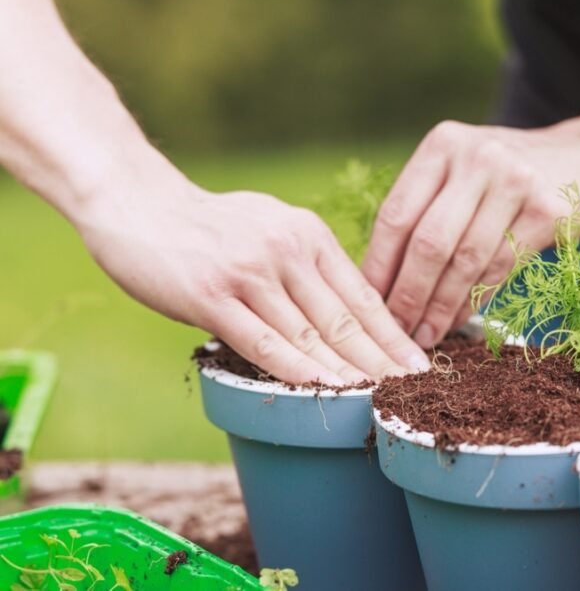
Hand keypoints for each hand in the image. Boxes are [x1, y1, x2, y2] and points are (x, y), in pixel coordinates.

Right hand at [74, 175, 430, 384]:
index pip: (362, 294)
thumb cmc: (208, 225)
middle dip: (383, 360)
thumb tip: (344, 303)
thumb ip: (307, 262)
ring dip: (348, 372)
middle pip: (345, 318)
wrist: (137, 202)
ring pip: (310, 334)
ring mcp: (251, 273)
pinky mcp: (212, 296)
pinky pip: (262, 341)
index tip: (421, 364)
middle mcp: (288, 250)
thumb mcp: (272, 226)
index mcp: (309, 235)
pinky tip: (322, 390)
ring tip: (380, 400)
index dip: (393, 334)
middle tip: (416, 391)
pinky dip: (295, 368)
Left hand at [363, 119, 579, 348]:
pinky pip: (500, 268)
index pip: (397, 214)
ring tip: (425, 334)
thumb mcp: (465, 169)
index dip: (379, 265)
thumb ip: (426, 207)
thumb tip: (379, 279)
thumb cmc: (512, 174)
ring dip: (441, 307)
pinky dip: (474, 300)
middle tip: (394, 329)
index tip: (366, 302)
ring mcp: (516, 181)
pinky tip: (459, 319)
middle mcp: (477, 157)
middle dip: (407, 294)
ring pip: (465, 260)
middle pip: (428, 242)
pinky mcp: (548, 210)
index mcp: (443, 143)